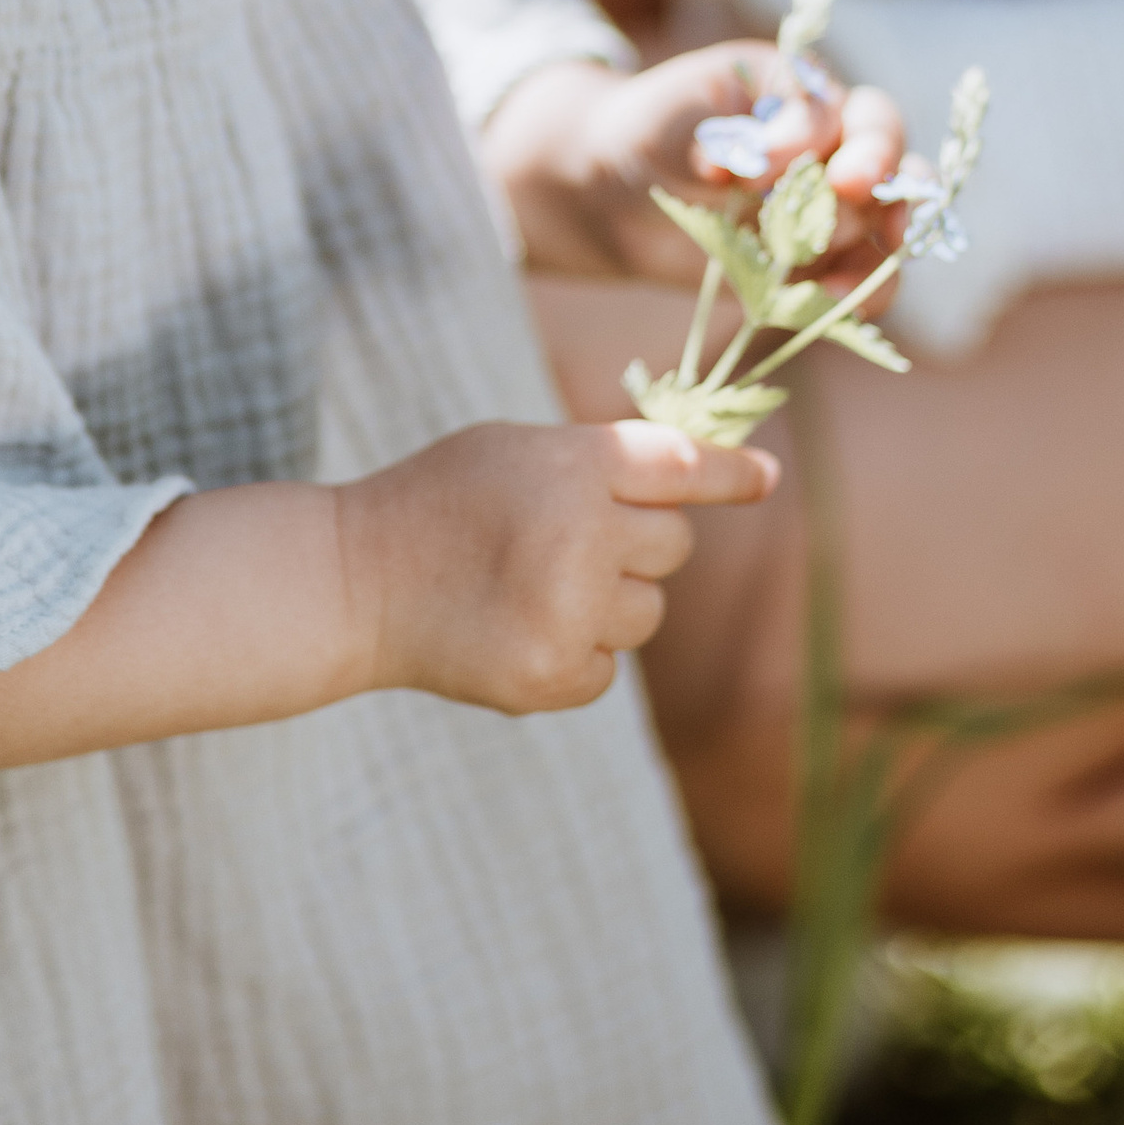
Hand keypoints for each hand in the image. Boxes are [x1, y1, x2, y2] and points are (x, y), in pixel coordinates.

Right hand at [335, 415, 778, 714]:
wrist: (357, 581)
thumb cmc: (442, 499)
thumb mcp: (517, 448)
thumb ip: (602, 457)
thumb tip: (705, 473)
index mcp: (572, 465)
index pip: (680, 466)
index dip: (730, 474)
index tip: (766, 480)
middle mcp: (580, 535)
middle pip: (674, 546)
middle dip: (636, 541)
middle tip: (570, 538)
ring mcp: (568, 612)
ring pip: (648, 611)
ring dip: (609, 601)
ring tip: (532, 586)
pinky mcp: (554, 675)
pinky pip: (611, 665)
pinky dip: (577, 653)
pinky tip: (518, 628)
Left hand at [483, 43, 906, 293]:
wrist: (612, 191)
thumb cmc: (649, 129)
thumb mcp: (681, 106)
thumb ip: (730, 126)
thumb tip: (768, 166)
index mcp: (809, 98)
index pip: (851, 108)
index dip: (824, 132)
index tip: (766, 160)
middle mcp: (835, 151)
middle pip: (893, 160)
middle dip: (881, 172)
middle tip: (850, 187)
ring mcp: (831, 212)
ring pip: (887, 227)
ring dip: (875, 249)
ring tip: (840, 274)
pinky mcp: (815, 267)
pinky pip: (863, 284)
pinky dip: (860, 295)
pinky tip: (832, 301)